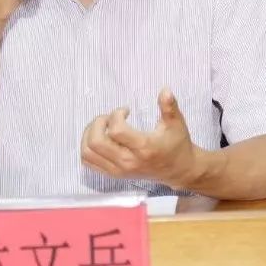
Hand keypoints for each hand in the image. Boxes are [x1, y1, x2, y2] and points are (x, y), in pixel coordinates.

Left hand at [80, 89, 197, 188]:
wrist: (178, 170)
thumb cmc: (176, 144)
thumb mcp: (176, 124)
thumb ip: (170, 107)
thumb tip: (165, 90)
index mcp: (144, 148)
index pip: (116, 131)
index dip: (116, 115)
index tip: (125, 110)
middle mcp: (128, 161)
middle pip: (96, 142)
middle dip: (97, 123)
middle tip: (109, 118)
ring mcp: (119, 170)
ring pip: (88, 153)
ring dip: (89, 134)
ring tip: (102, 127)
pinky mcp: (114, 174)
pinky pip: (89, 162)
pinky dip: (87, 148)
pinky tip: (101, 138)